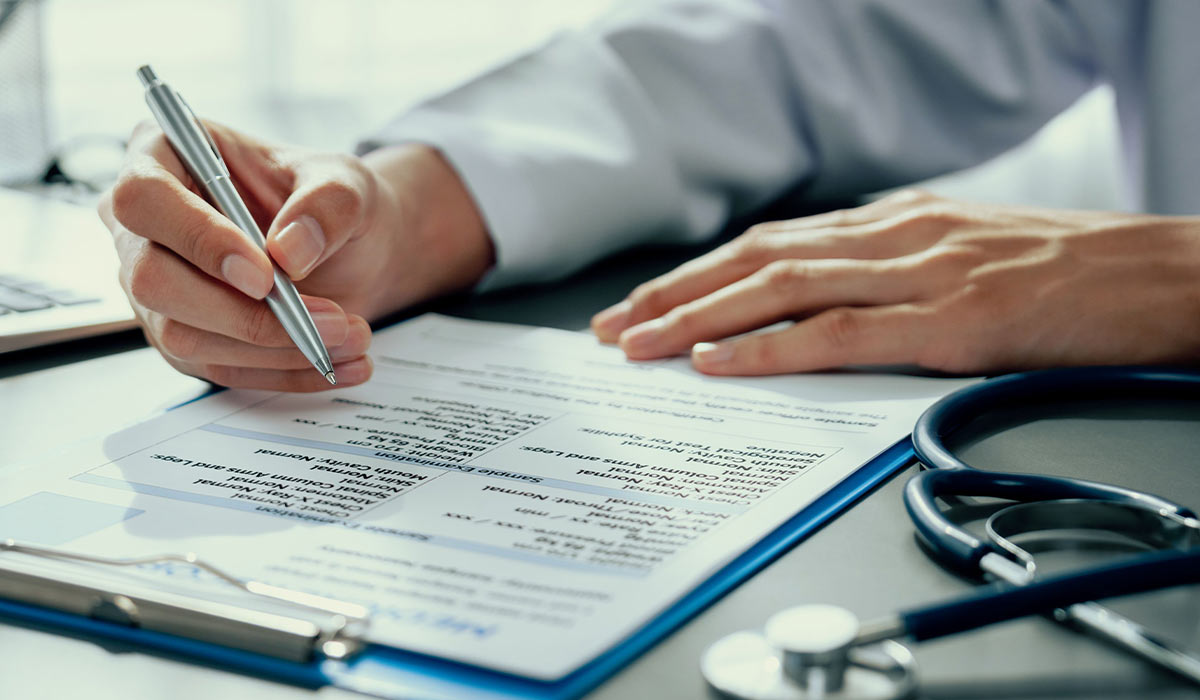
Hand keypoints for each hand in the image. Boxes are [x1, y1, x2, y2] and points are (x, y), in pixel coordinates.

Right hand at [99, 122, 492, 390]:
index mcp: (164, 156)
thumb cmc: (330, 201)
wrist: (351, 248)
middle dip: (243, 312)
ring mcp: (156, 286)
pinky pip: (217, 368)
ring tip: (349, 337)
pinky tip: (336, 362)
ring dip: (273, 347)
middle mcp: (144, 226)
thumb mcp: (348, 184)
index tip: (264, 275)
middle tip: (329, 319)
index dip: (198, 240)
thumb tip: (290, 252)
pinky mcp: (182, 334)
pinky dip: (283, 371)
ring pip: (183, 335)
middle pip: (152, 280)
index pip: (145, 199)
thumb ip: (327, 205)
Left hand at [591, 190, 1199, 374]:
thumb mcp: (964, 251)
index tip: (644, 304)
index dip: (698, 275)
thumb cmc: (1069, 270)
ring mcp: (920, 274)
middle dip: (673, 295)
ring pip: (781, 288)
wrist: (1162, 274)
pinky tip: (722, 364)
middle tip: (612, 329)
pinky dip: (771, 349)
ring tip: (639, 347)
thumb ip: (892, 269)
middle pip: (755, 260)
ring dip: (698, 319)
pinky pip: (842, 334)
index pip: (770, 244)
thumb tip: (822, 301)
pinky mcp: (952, 322)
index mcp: (894, 223)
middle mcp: (893, 237)